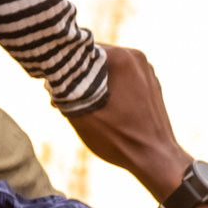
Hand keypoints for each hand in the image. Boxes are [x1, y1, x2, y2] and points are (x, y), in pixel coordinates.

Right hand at [64, 46, 190, 199]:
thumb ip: (64, 91)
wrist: (156, 158)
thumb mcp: (81, 114)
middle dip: (78, 75)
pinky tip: (102, 110)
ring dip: (93, 83)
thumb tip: (52, 81)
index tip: (51, 81)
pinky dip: (110, 89)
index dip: (63, 65)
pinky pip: (123, 80)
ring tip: (81, 106)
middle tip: (62, 97)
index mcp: (122, 58)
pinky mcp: (151, 85)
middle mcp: (137, 58)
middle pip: (96, 58)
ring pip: (109, 69)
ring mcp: (147, 71)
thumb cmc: (119, 138)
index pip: (81, 49)